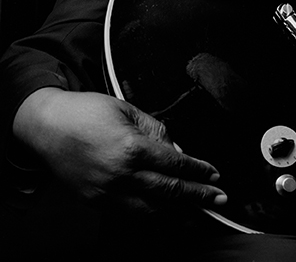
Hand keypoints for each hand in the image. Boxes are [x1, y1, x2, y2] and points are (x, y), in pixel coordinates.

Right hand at [13, 89, 226, 213]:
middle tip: (219, 199)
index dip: (198, 171)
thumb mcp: (128, 110)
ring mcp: (107, 193)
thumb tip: (177, 152)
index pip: (175, 165)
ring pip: (152, 211)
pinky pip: (131, 214)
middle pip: (169, 192)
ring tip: (201, 214)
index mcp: (132, 148)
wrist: (48, 127)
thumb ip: (157, 131)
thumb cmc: (87, 112)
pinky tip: (168, 213)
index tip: (214, 175)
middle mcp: (120, 175)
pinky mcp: (96, 202)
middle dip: (198, 197)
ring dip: (180, 213)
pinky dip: (153, 215)